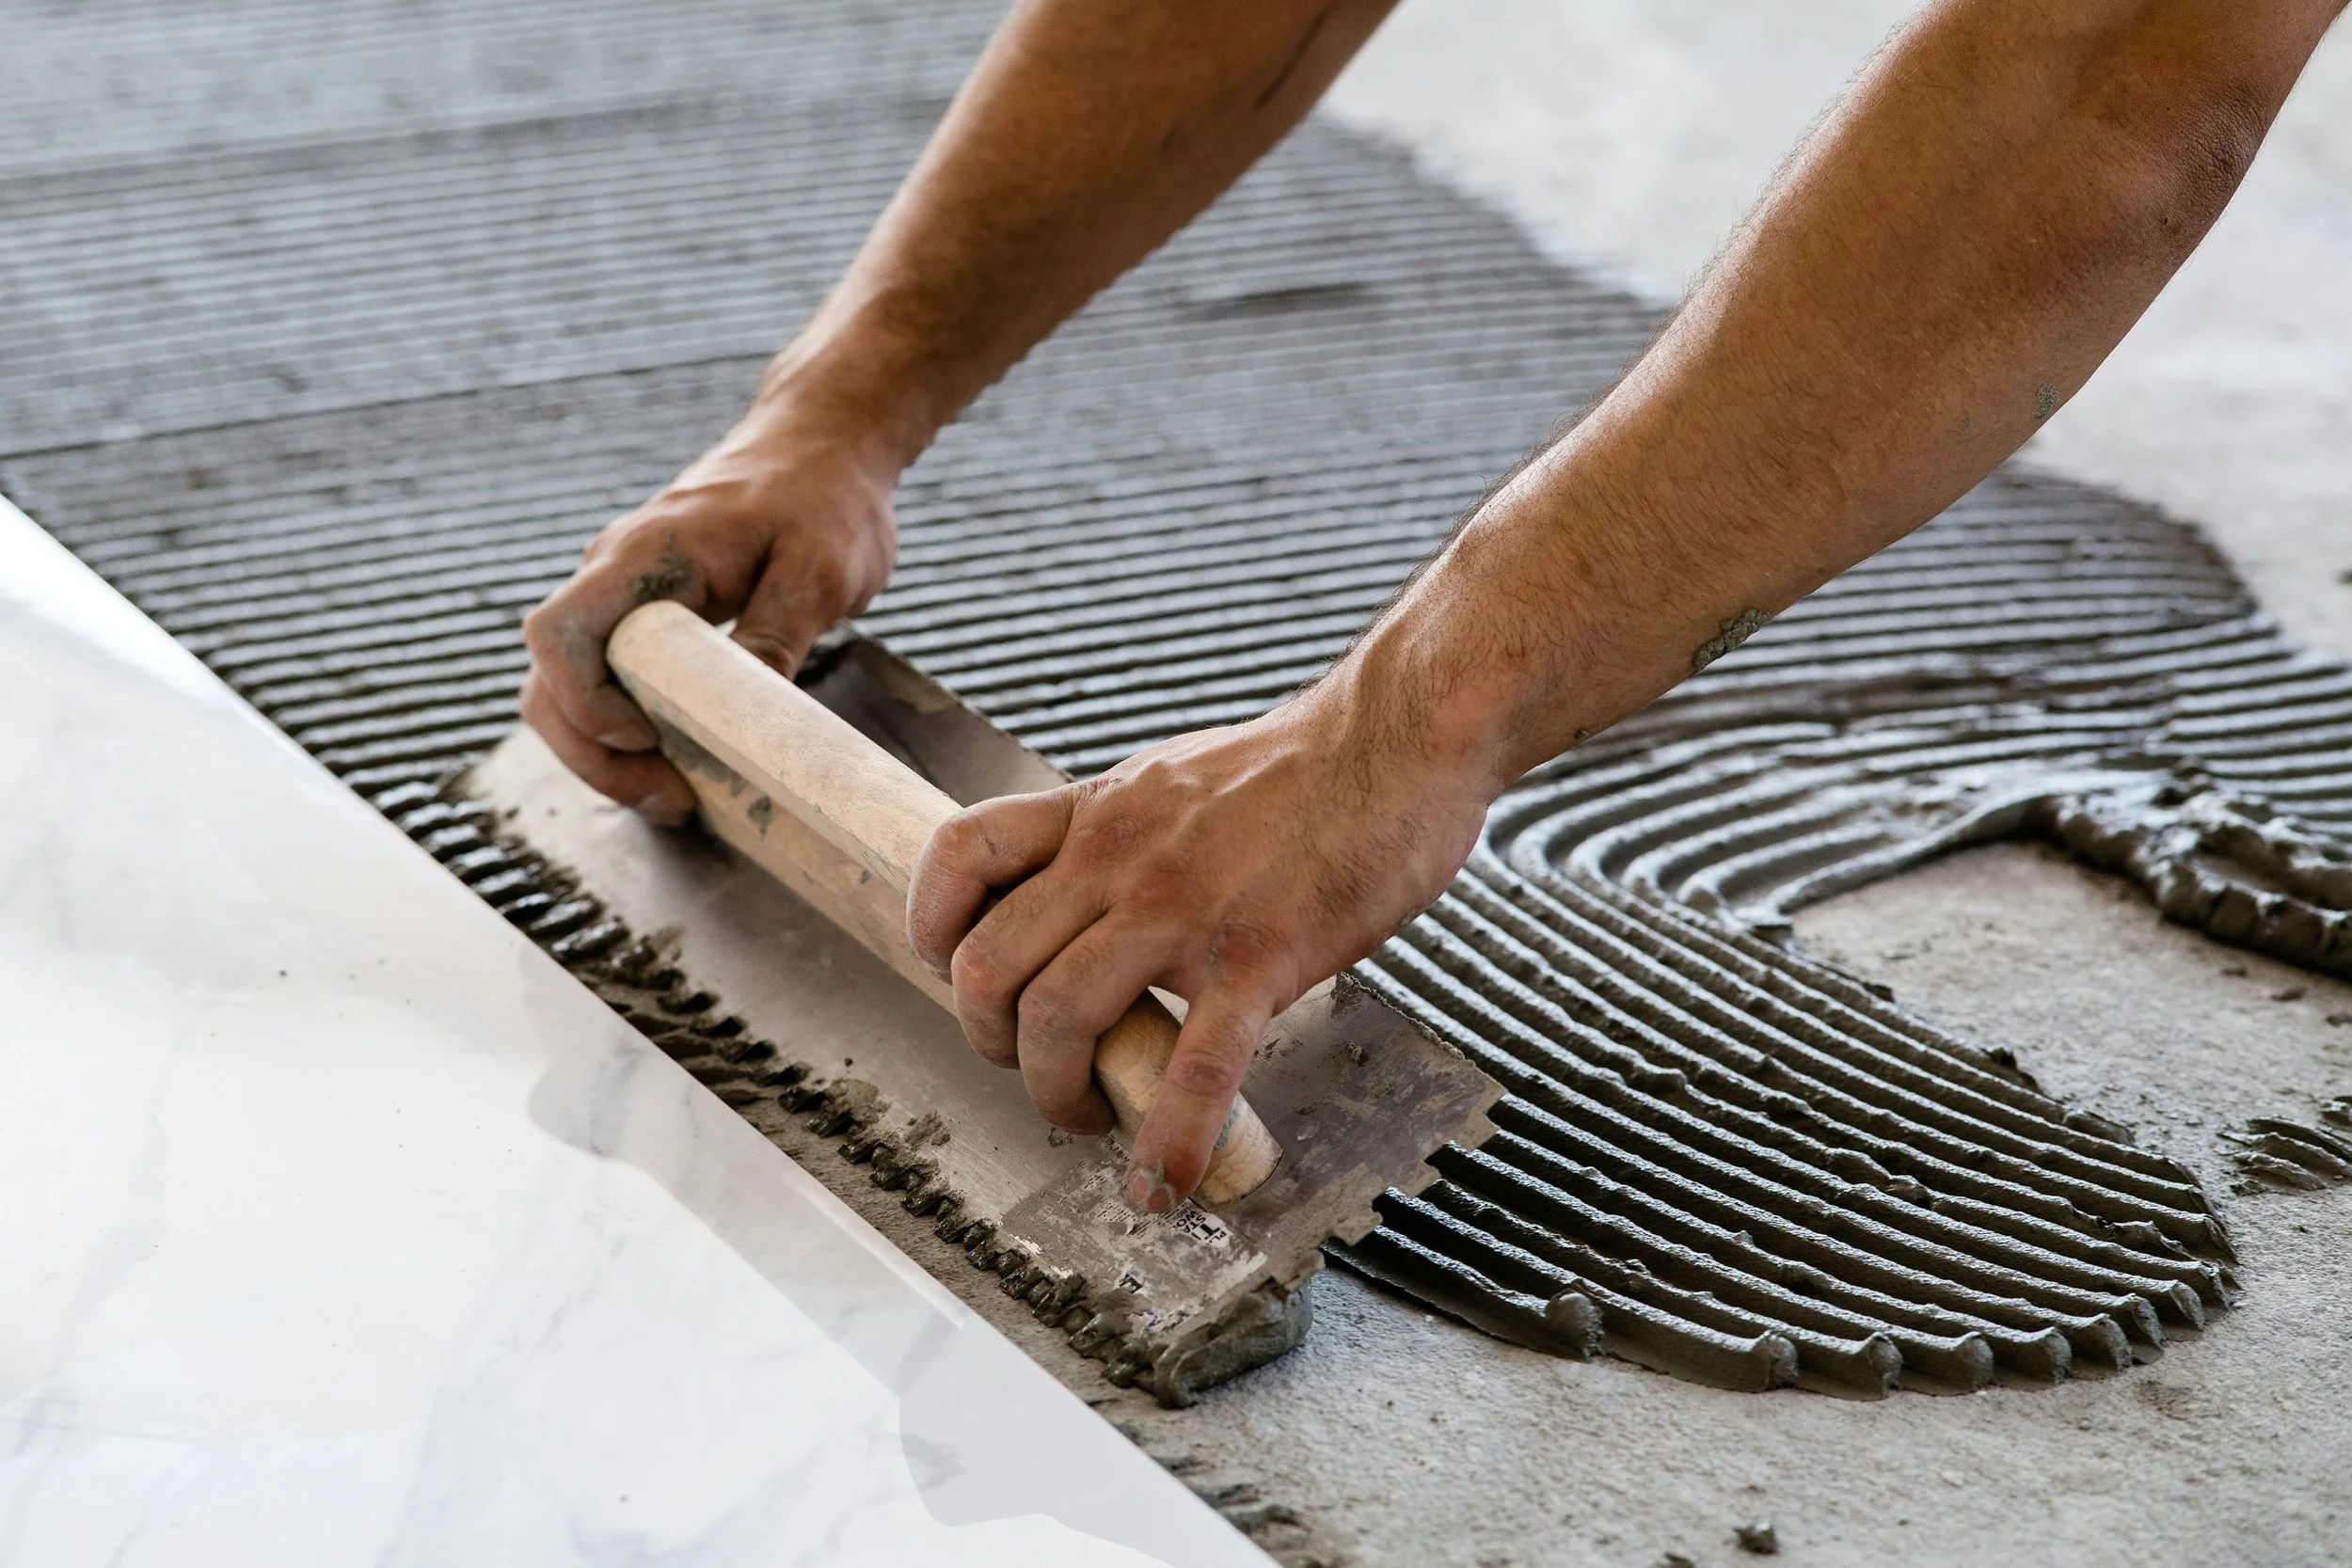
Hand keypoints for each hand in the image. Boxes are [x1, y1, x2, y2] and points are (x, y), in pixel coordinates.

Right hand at [521, 409, 898, 822]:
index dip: (588, 703)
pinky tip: (677, 762)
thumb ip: (776, 636)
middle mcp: (612, 574)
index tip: (651, 739)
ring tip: (675, 795)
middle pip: (549, 679)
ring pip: (566, 690)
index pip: (561, 635)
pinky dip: (625, 732)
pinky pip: (604, 682)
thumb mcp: (822, 570)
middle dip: (593, 753)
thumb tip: (746, 718)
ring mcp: (619, 595)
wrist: (821, 448)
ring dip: (604, 754)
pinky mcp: (639, 616)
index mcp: (645, 555)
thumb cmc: (824, 498)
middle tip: (672, 798)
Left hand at [904, 683, 1495, 1211]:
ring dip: (1057, 1094)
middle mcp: (1119, 858)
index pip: (960, 854)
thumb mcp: (1176, 782)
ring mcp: (1183, 910)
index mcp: (1097, 813)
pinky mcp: (1260, 957)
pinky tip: (1165, 1184)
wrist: (1400, 736)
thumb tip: (1090, 905)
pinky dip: (1169, 1142)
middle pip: (988, 966)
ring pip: (1060, 1018)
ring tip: (1095, 1113)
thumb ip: (1122, 844)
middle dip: (993, 1043)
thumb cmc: (1304, 766)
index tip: (956, 972)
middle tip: (1039, 1067)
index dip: (933, 927)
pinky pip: (1195, 1068)